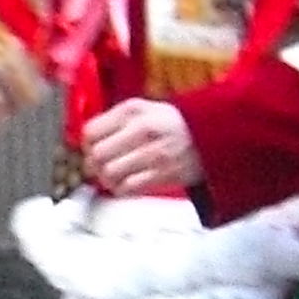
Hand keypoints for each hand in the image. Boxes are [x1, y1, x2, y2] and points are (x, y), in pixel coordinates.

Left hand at [79, 96, 196, 197]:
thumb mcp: (144, 108)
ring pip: (110, 173)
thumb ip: (115, 120)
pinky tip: (126, 184)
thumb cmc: (173, 123)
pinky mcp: (162, 174)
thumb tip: (87, 139)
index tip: (91, 149)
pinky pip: (128, 188)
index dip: (86, 144)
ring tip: (113, 176)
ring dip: (106, 179)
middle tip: (98, 166)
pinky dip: (121, 189)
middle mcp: (141, 130)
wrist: (212, 134)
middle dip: (93, 164)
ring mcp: (152, 153)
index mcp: (132, 111)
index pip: (91, 131)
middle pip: (97, 154)